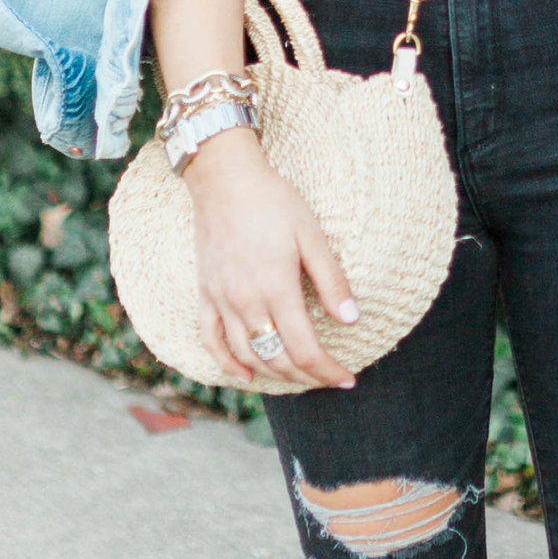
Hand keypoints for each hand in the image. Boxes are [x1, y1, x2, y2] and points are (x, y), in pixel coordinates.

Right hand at [184, 132, 359, 387]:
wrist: (225, 179)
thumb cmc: (274, 203)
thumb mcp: (312, 236)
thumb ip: (331, 281)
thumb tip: (352, 320)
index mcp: (276, 288)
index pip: (305, 349)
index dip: (328, 371)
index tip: (347, 379)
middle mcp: (245, 302)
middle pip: (277, 358)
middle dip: (307, 376)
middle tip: (329, 377)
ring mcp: (221, 300)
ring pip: (247, 355)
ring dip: (274, 373)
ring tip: (299, 376)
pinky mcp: (205, 294)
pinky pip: (211, 340)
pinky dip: (227, 363)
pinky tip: (246, 374)